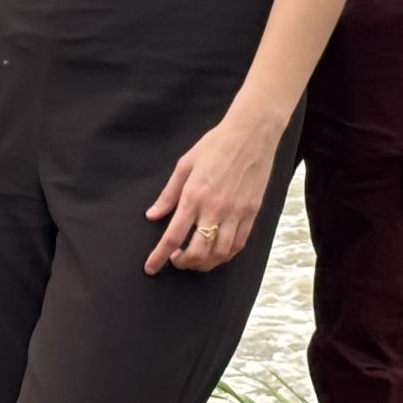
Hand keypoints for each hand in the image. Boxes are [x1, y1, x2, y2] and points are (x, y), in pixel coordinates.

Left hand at [142, 108, 284, 274]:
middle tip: (176, 260)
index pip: (173, 236)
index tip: (151, 267)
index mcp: (193, 197)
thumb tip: (153, 215)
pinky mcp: (251, 213)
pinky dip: (226, 255)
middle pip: (197, 252)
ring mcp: (235, 213)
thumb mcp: (185, 165)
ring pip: (219, 254)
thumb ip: (168, 194)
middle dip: (183, 263)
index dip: (159, 256)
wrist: (250, 135)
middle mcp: (214, 209)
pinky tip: (217, 253)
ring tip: (195, 259)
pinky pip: (239, 244)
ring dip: (204, 264)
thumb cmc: (215, 145)